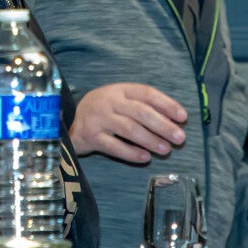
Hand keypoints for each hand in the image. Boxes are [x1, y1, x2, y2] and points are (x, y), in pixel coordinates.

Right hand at [70, 83, 188, 163]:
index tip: (183, 117)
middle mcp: (109, 102)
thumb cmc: (101, 111)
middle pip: (141, 112)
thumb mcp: (118, 100)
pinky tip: (145, 158)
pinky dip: (131, 153)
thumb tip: (173, 119)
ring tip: (166, 149)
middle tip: (180, 138)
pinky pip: (114, 146)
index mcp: (119, 90)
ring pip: (129, 129)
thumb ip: (140, 105)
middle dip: (163, 125)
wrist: (64, 120)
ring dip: (151, 140)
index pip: (147, 93)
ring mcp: (98, 119)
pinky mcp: (91, 137)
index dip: (167, 104)